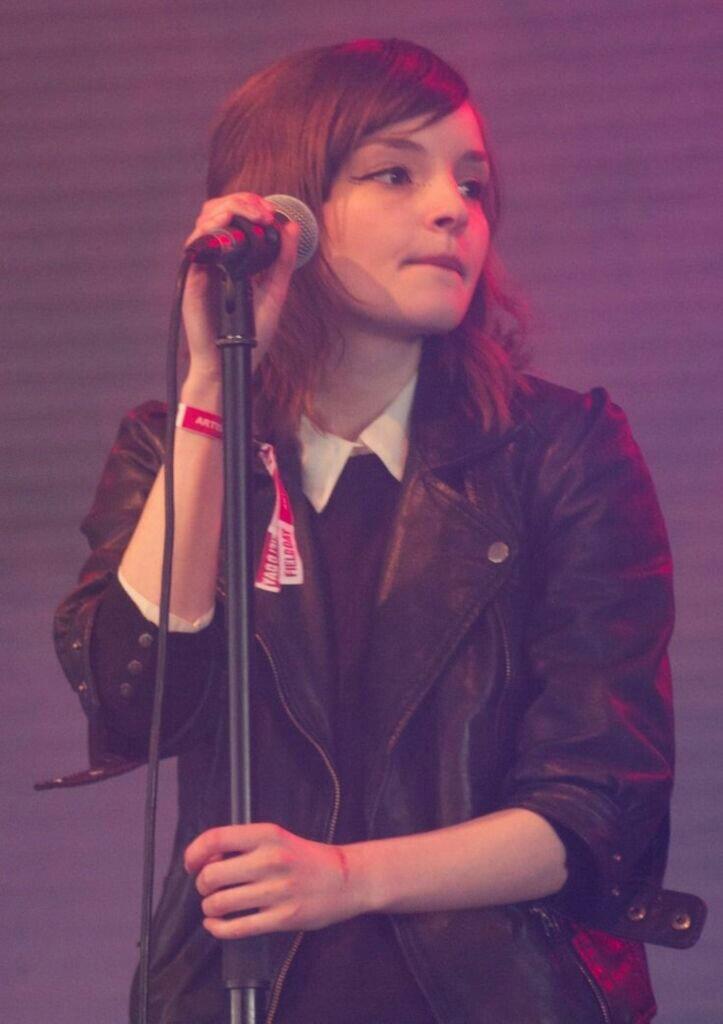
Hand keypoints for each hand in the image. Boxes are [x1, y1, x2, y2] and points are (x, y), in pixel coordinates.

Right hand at [181, 194, 300, 382]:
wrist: (231, 363)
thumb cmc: (249, 335)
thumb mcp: (274, 293)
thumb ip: (282, 262)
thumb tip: (291, 227)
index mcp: (234, 257)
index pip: (236, 216)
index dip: (251, 204)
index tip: (272, 211)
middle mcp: (215, 257)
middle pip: (218, 210)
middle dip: (241, 200)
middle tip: (263, 211)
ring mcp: (202, 266)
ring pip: (204, 220)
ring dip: (227, 208)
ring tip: (252, 215)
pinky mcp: (191, 277)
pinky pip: (194, 245)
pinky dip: (209, 230)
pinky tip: (226, 229)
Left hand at [184, 823, 362, 939]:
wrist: (346, 878)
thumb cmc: (306, 858)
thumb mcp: (277, 838)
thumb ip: (244, 845)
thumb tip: (205, 860)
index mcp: (267, 834)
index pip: (216, 839)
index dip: (194, 852)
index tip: (191, 863)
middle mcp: (271, 860)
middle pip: (211, 875)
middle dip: (201, 885)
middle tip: (208, 888)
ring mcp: (277, 891)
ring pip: (219, 903)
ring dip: (209, 908)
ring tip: (216, 906)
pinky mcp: (283, 919)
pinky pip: (236, 928)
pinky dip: (217, 929)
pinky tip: (217, 925)